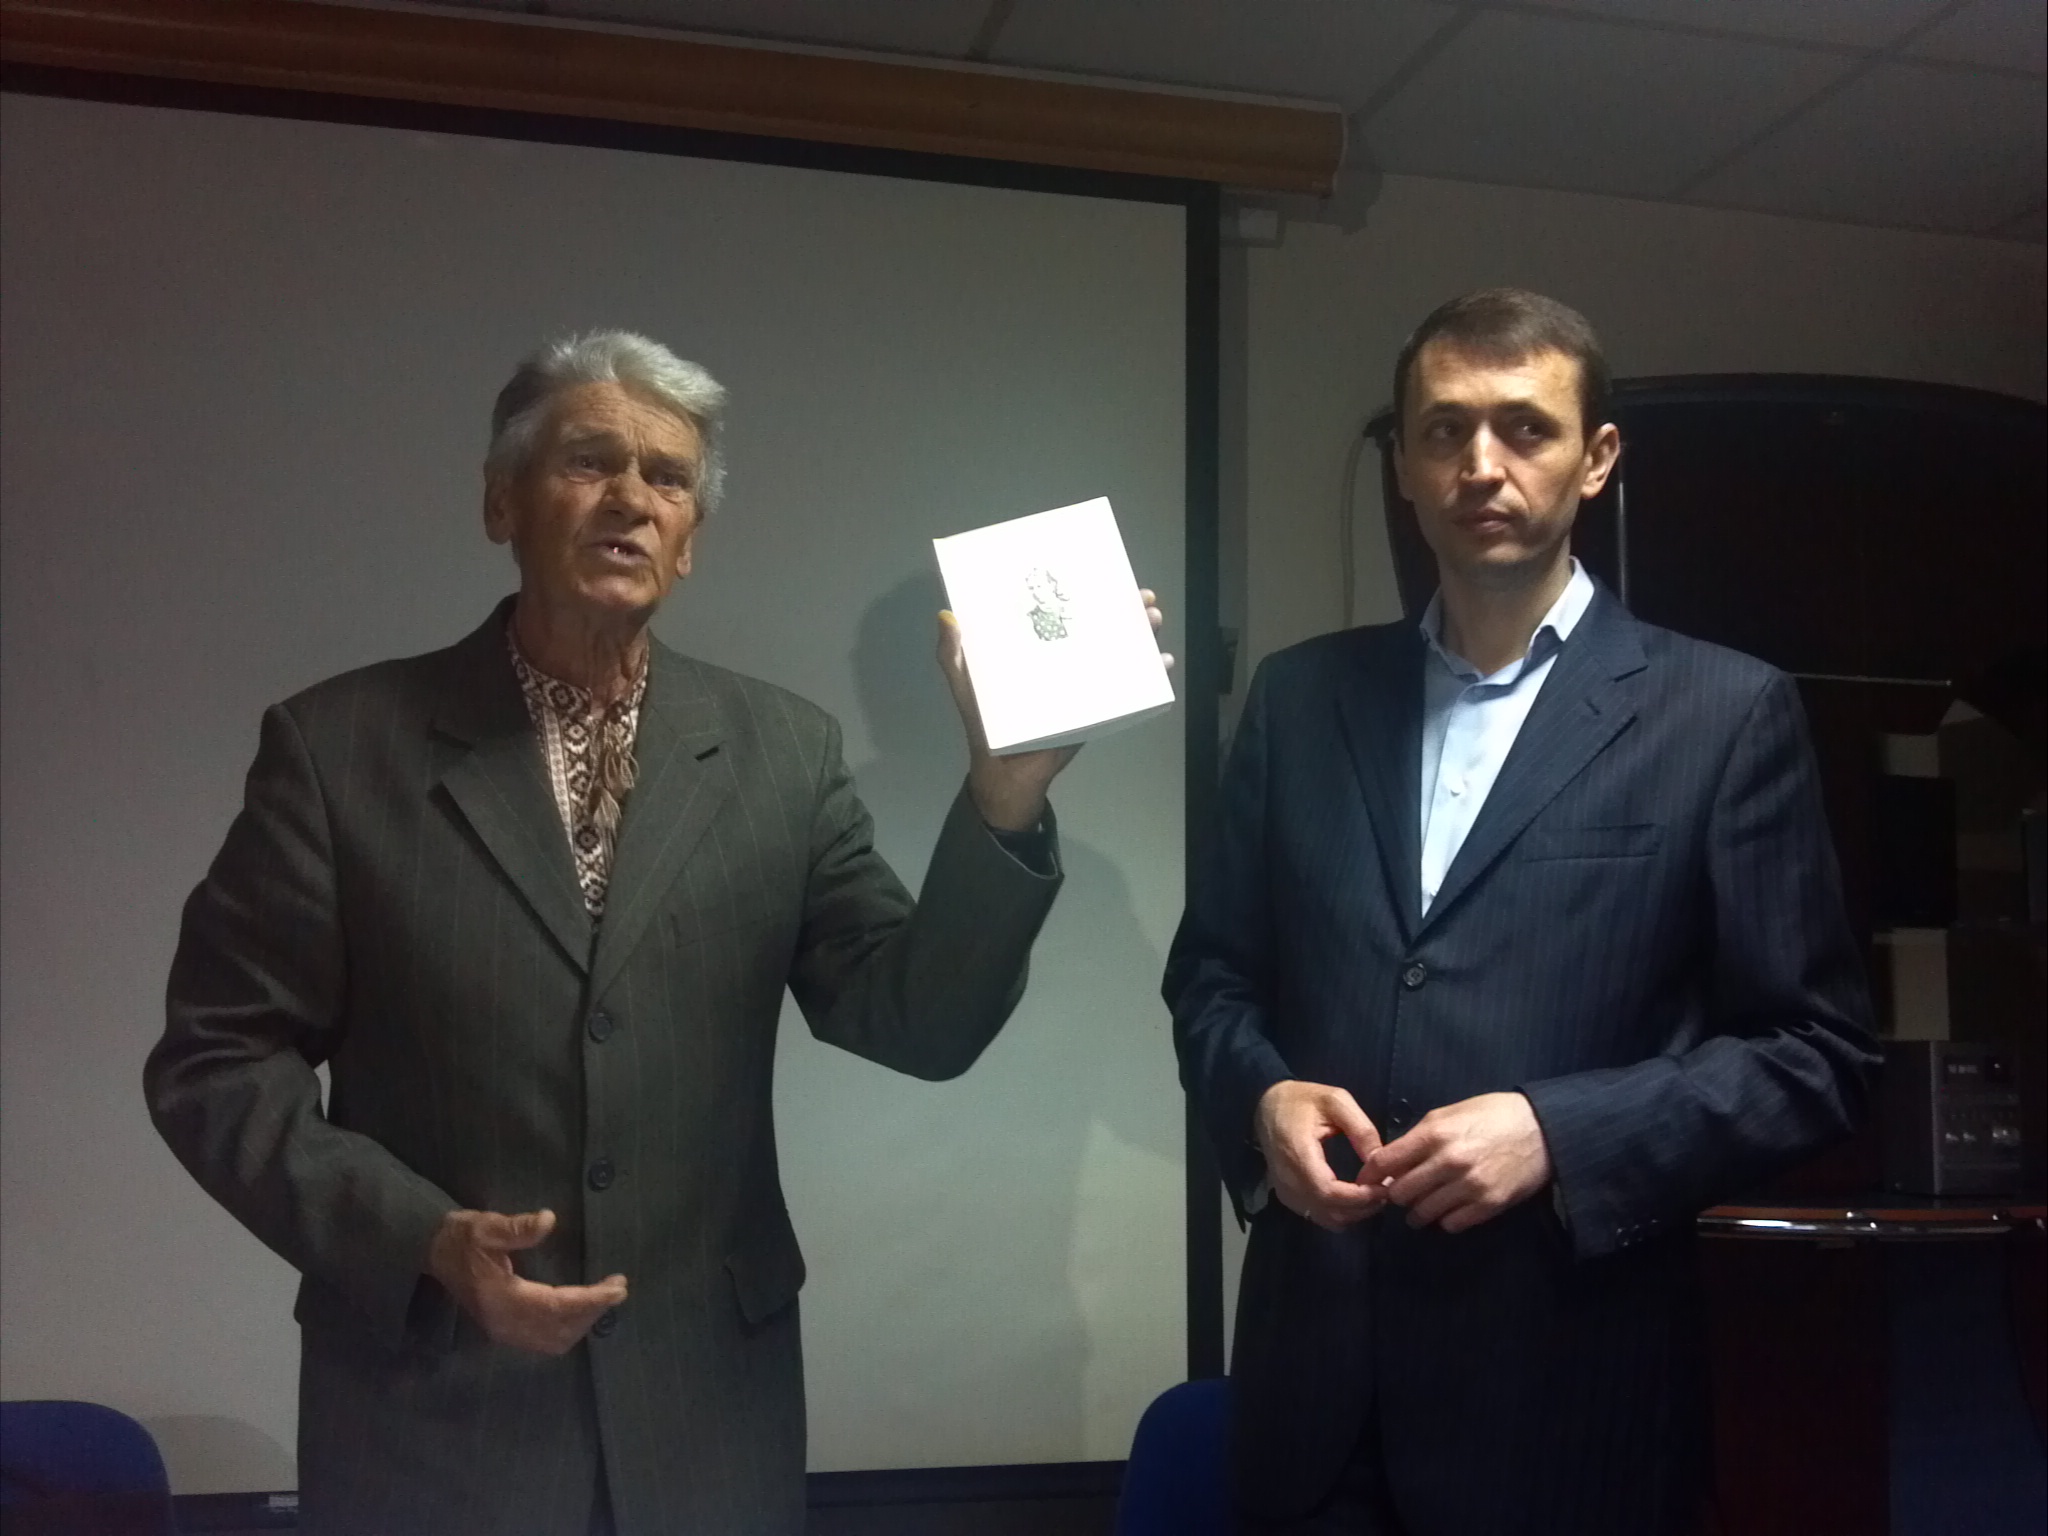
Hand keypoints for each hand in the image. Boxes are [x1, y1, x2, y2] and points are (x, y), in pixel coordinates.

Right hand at [425, 1208, 626, 1354]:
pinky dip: (568, 1329)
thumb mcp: (484, 1225)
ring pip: (554, 1340)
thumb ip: (516, 1226)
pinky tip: (582, 1311)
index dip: (590, 1300)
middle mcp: (503, 1322)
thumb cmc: (461, 1237)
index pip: (555, 1305)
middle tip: (617, 1288)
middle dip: (592, 1311)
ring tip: (604, 1298)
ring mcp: (503, 1331)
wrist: (435, 1253)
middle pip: (559, 1328)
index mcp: (500, 1298)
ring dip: (583, 1322)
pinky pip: (544, 1340)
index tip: (618, 1288)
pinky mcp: (504, 1331)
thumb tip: (549, 1220)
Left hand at [938, 587, 1170, 831]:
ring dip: (1142, 633)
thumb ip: (953, 654)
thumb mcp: (966, 684)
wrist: (1006, 772)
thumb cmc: (985, 724)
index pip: (1064, 610)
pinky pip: (1128, 687)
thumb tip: (947, 616)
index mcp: (1037, 645)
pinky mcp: (1098, 707)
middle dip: (1124, 608)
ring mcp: (1084, 681)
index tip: (1101, 573)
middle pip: (1100, 625)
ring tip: (1151, 621)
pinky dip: (1150, 674)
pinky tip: (1162, 662)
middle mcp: (1064, 658)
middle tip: (1139, 598)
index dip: (1083, 591)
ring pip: (1120, 650)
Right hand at [1254, 1080, 1388, 1231]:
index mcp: (1298, 1154)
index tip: (1383, 1187)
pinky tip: (1354, 1199)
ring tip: (1373, 1195)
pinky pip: (1317, 1215)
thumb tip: (1381, 1161)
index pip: (1328, 1192)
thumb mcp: (1336, 1101)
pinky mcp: (1287, 1196)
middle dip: (1362, 1207)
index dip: (1359, 1197)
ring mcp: (1285, 1191)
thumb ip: (1361, 1129)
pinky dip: (1339, 1214)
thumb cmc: (1302, 1100)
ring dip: (1353, 1213)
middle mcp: (1288, 1179)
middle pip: (1329, 1211)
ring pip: (1324, 1218)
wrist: (1267, 1104)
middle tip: (1385, 1191)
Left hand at [1364, 1092, 1551, 1233]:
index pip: (1385, 1162)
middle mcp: (1448, 1162)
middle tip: (1401, 1191)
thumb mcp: (1449, 1113)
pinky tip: (1448, 1208)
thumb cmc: (1491, 1115)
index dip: (1372, 1173)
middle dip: (1395, 1193)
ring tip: (1421, 1205)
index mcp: (1434, 1134)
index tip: (1370, 1179)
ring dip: (1417, 1211)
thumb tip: (1391, 1160)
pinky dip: (1445, 1219)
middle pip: (1400, 1192)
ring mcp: (1469, 1186)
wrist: (1541, 1129)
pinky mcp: (1488, 1205)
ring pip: (1422, 1213)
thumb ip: (1418, 1136)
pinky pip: (1451, 1224)